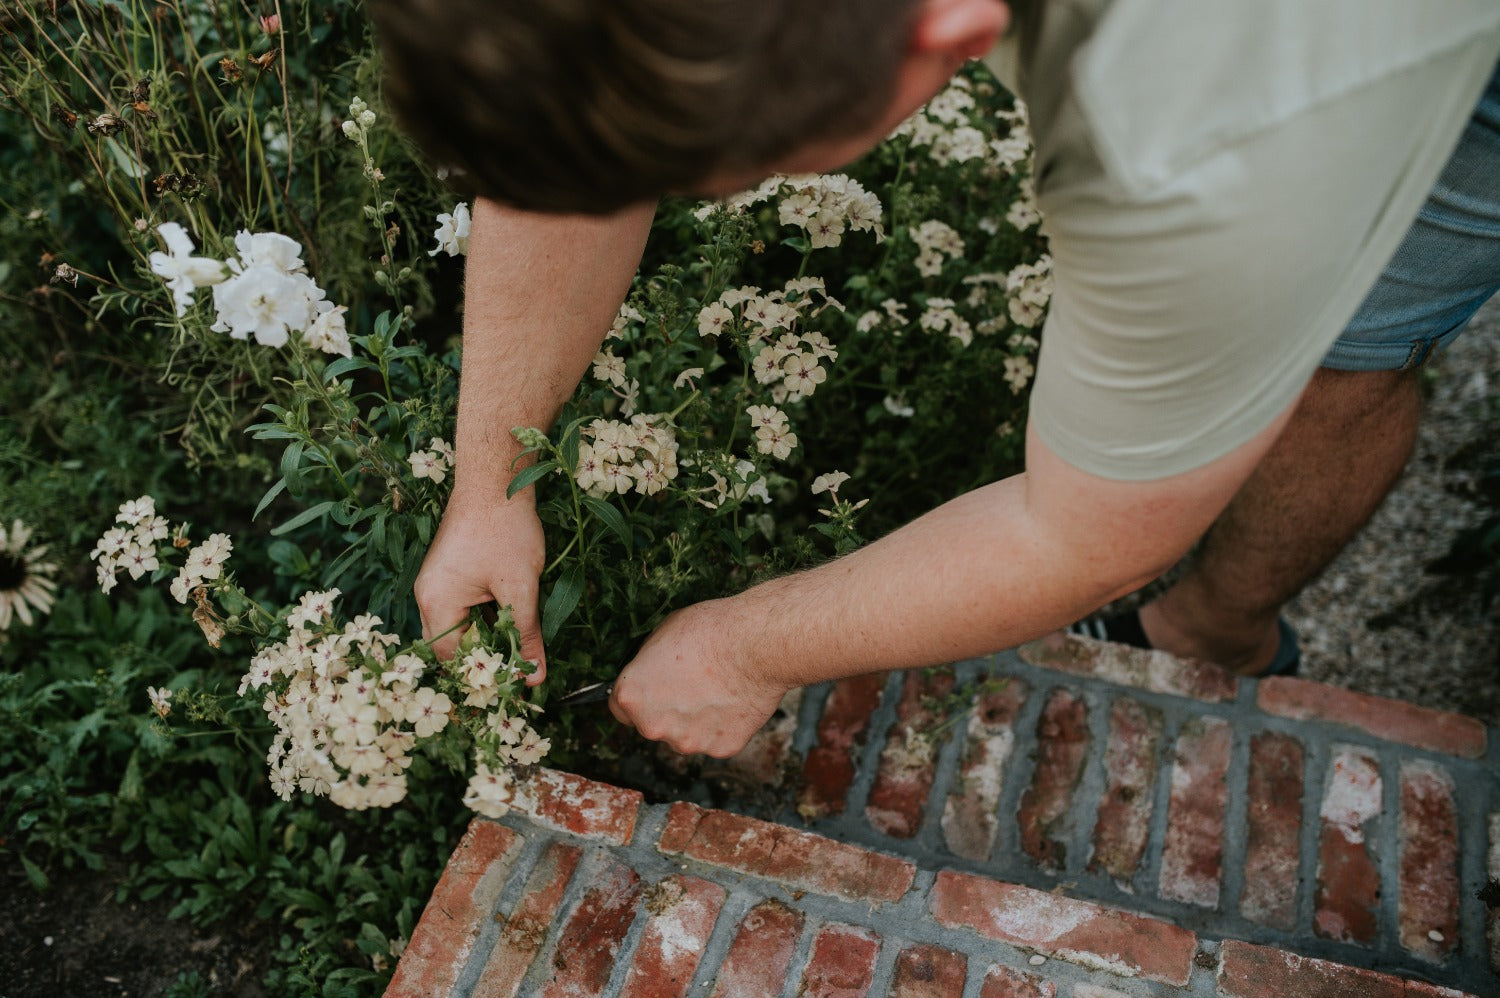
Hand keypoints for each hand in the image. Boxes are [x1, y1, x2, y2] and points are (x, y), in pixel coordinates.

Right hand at [414, 492, 547, 681]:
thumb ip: (526, 635)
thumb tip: (534, 676)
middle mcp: (427, 594)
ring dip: (485, 639)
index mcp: (436, 602)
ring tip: (517, 650)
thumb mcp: (521, 588)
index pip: (451, 658)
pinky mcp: (449, 571)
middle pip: (449, 645)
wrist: (496, 479)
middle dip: (482, 660)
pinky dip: (483, 619)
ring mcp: (436, 582)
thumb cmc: (505, 529)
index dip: (482, 675)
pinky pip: (461, 608)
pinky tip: (509, 621)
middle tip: (516, 671)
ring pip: (457, 627)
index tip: (512, 684)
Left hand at [609, 600, 788, 757]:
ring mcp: (687, 742)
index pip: (620, 708)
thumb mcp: (662, 634)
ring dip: (694, 720)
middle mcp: (653, 727)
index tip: (652, 689)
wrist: (755, 645)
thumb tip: (649, 672)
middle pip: (653, 724)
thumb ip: (648, 665)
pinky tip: (732, 700)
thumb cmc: (710, 632)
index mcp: (631, 698)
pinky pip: (715, 739)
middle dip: (667, 710)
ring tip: (716, 689)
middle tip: (691, 684)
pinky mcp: (719, 748)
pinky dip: (722, 725)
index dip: (639, 696)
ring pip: (685, 735)